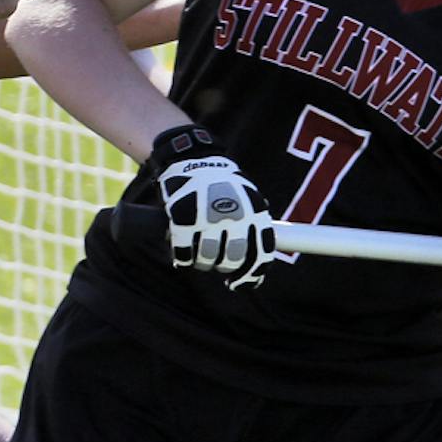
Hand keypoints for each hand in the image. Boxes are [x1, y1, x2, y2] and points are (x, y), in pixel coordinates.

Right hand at [148, 124, 277, 290]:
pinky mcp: (184, 217)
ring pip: (207, 259)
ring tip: (198, 252)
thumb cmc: (222, 184)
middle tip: (216, 260)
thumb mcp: (248, 197)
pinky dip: (182, 257)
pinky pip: (184, 252)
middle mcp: (236, 216)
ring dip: (202, 262)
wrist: (193, 158)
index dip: (250, 276)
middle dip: (223, 266)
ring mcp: (209, 217)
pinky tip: (182, 252)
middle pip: (232, 260)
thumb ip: (255, 225)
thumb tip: (259, 261)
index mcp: (255, 213)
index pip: (260, 255)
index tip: (238, 283)